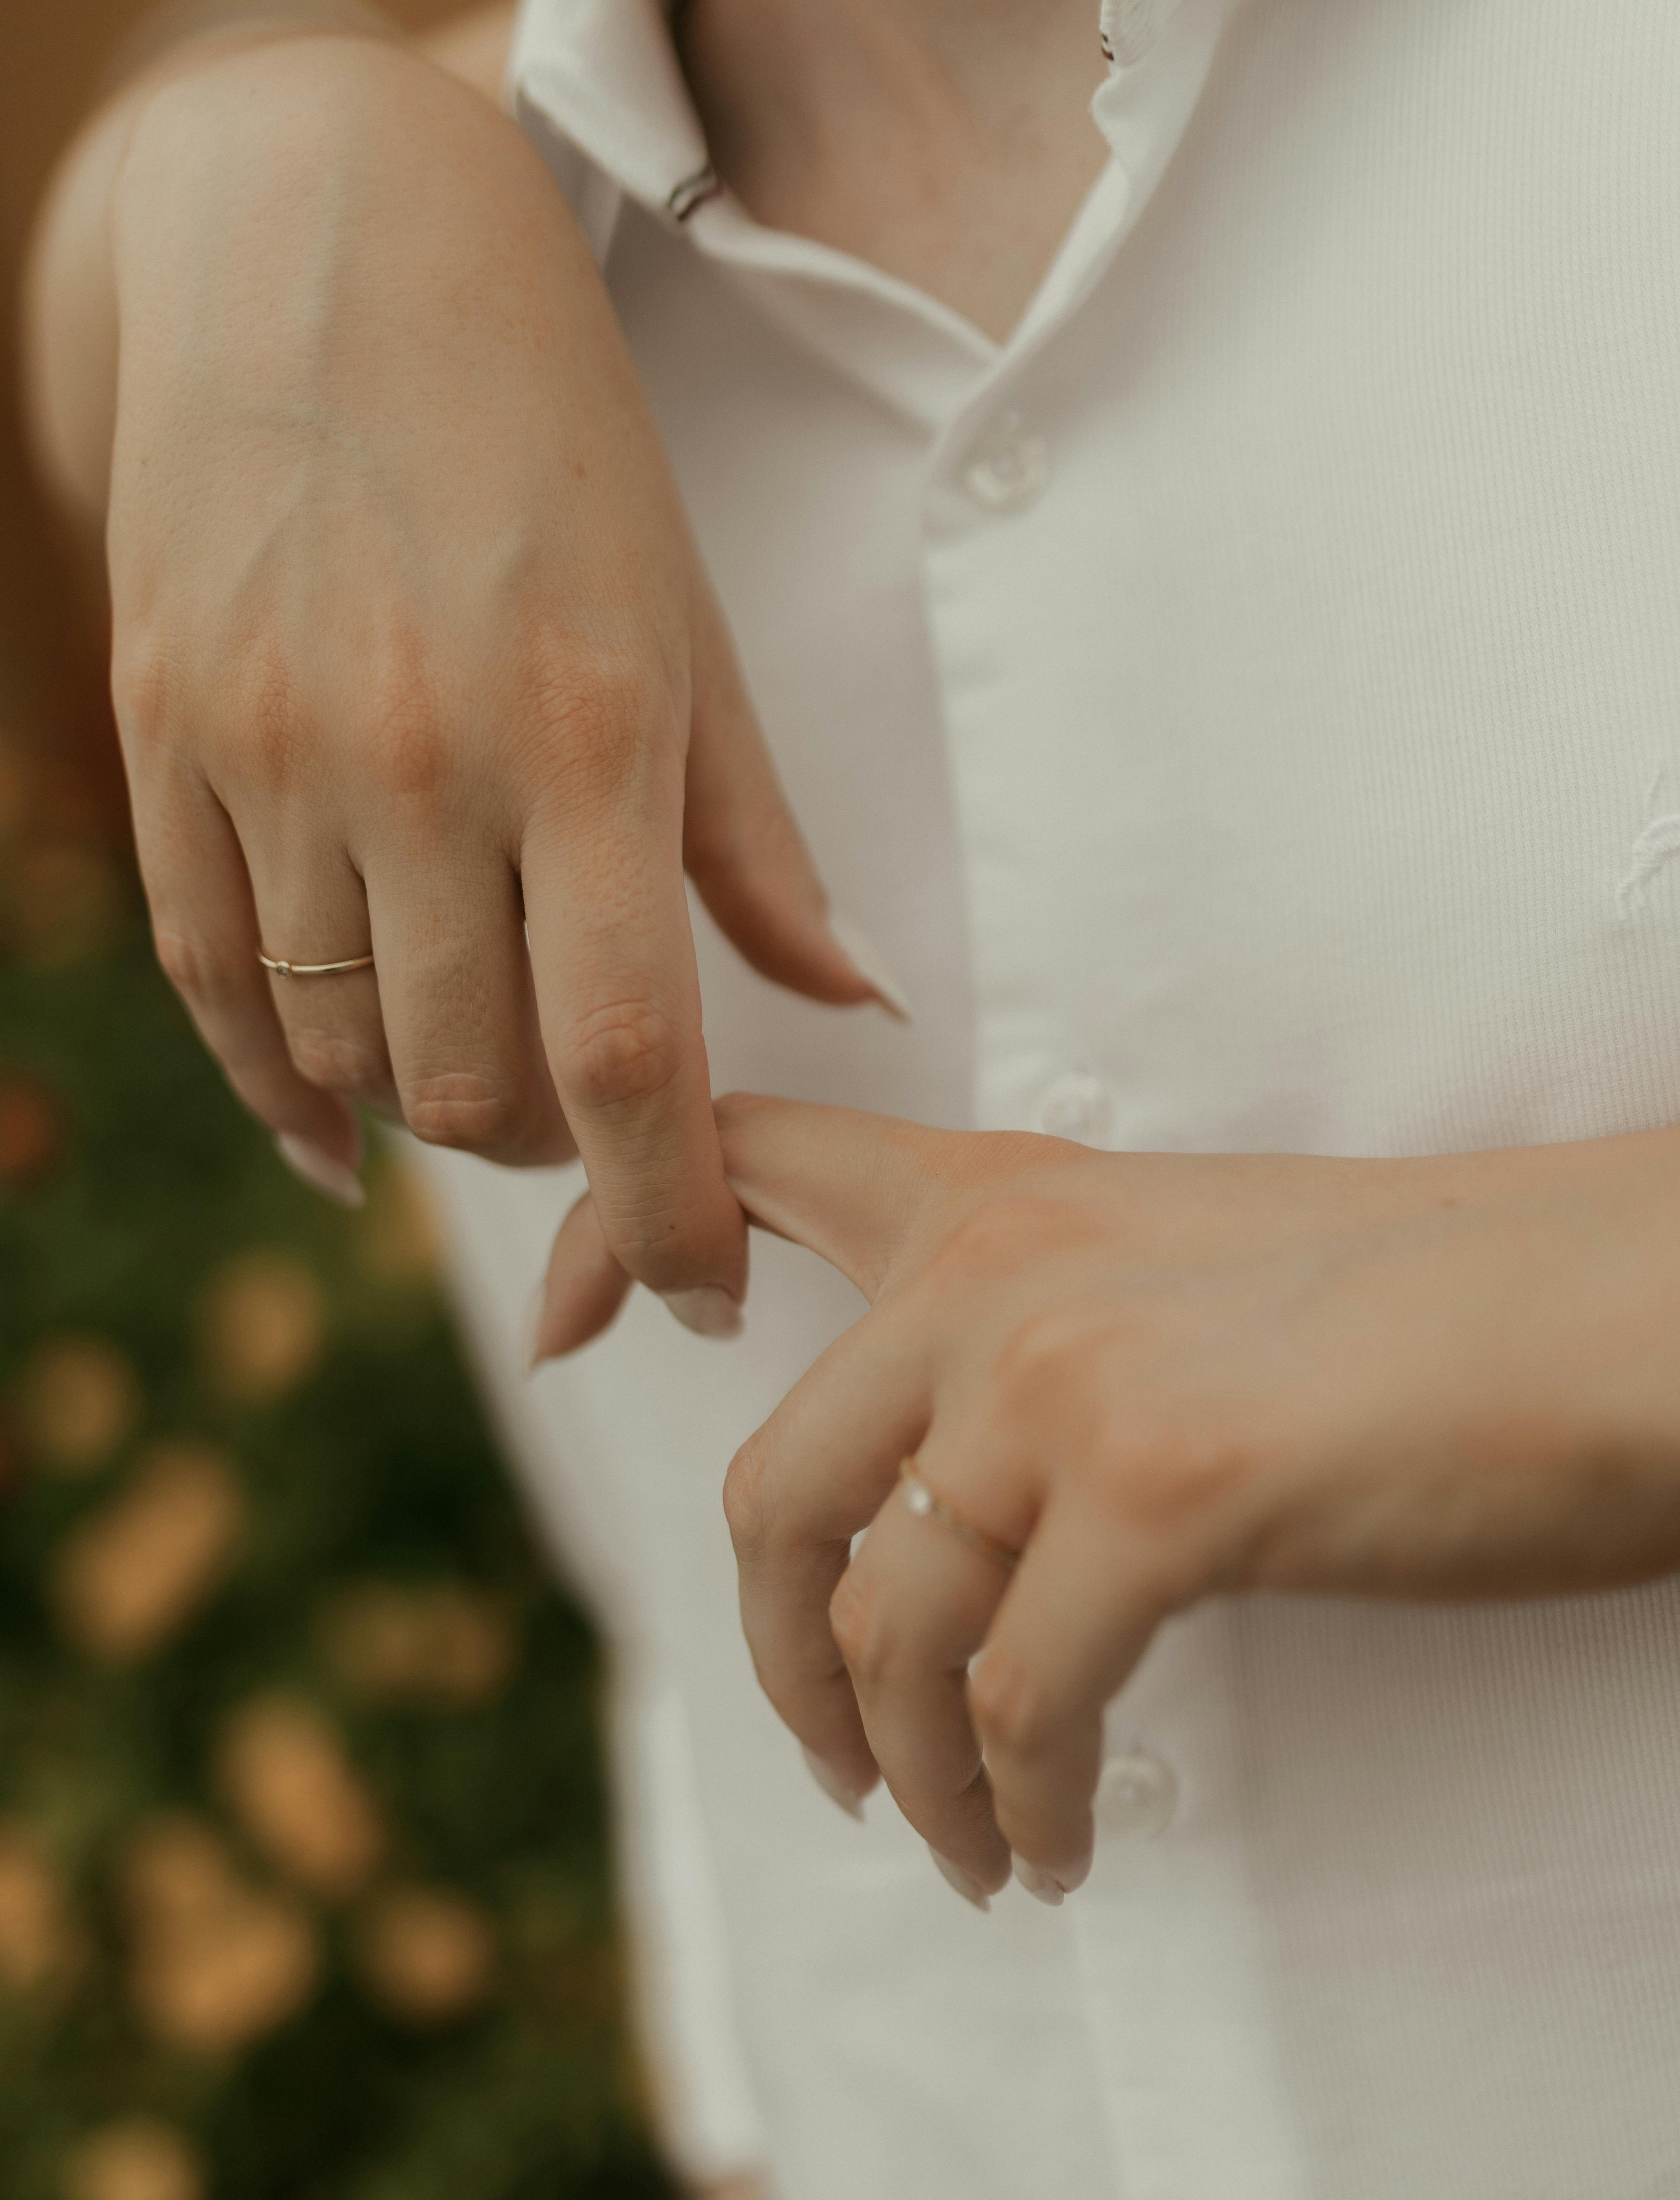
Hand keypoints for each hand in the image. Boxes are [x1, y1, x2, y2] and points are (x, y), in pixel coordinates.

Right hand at [80, 31, 880, 1290]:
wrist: (322, 247)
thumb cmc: (549, 435)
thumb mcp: (688, 623)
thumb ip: (758, 844)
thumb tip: (855, 1004)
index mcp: (582, 734)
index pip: (631, 1055)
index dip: (669, 1211)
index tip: (707, 1292)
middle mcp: (415, 761)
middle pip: (476, 1085)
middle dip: (555, 1160)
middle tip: (600, 1139)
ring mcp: (269, 753)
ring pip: (346, 1051)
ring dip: (430, 1112)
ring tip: (487, 1084)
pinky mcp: (164, 732)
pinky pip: (209, 977)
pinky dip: (277, 1086)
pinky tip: (335, 1136)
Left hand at [635, 1098, 1679, 1901]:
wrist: (1624, 1311)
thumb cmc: (1437, 1317)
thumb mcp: (1190, 1274)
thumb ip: (1041, 1341)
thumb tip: (955, 1497)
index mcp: (1007, 1198)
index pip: (746, 1158)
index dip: (614, 1232)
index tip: (563, 1329)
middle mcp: (1004, 1271)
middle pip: (773, 1491)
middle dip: (778, 1661)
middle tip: (835, 1767)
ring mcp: (1070, 1375)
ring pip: (889, 1628)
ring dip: (912, 1773)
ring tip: (969, 1849)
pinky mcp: (1165, 1490)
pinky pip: (1021, 1702)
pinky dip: (1020, 1802)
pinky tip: (1058, 1845)